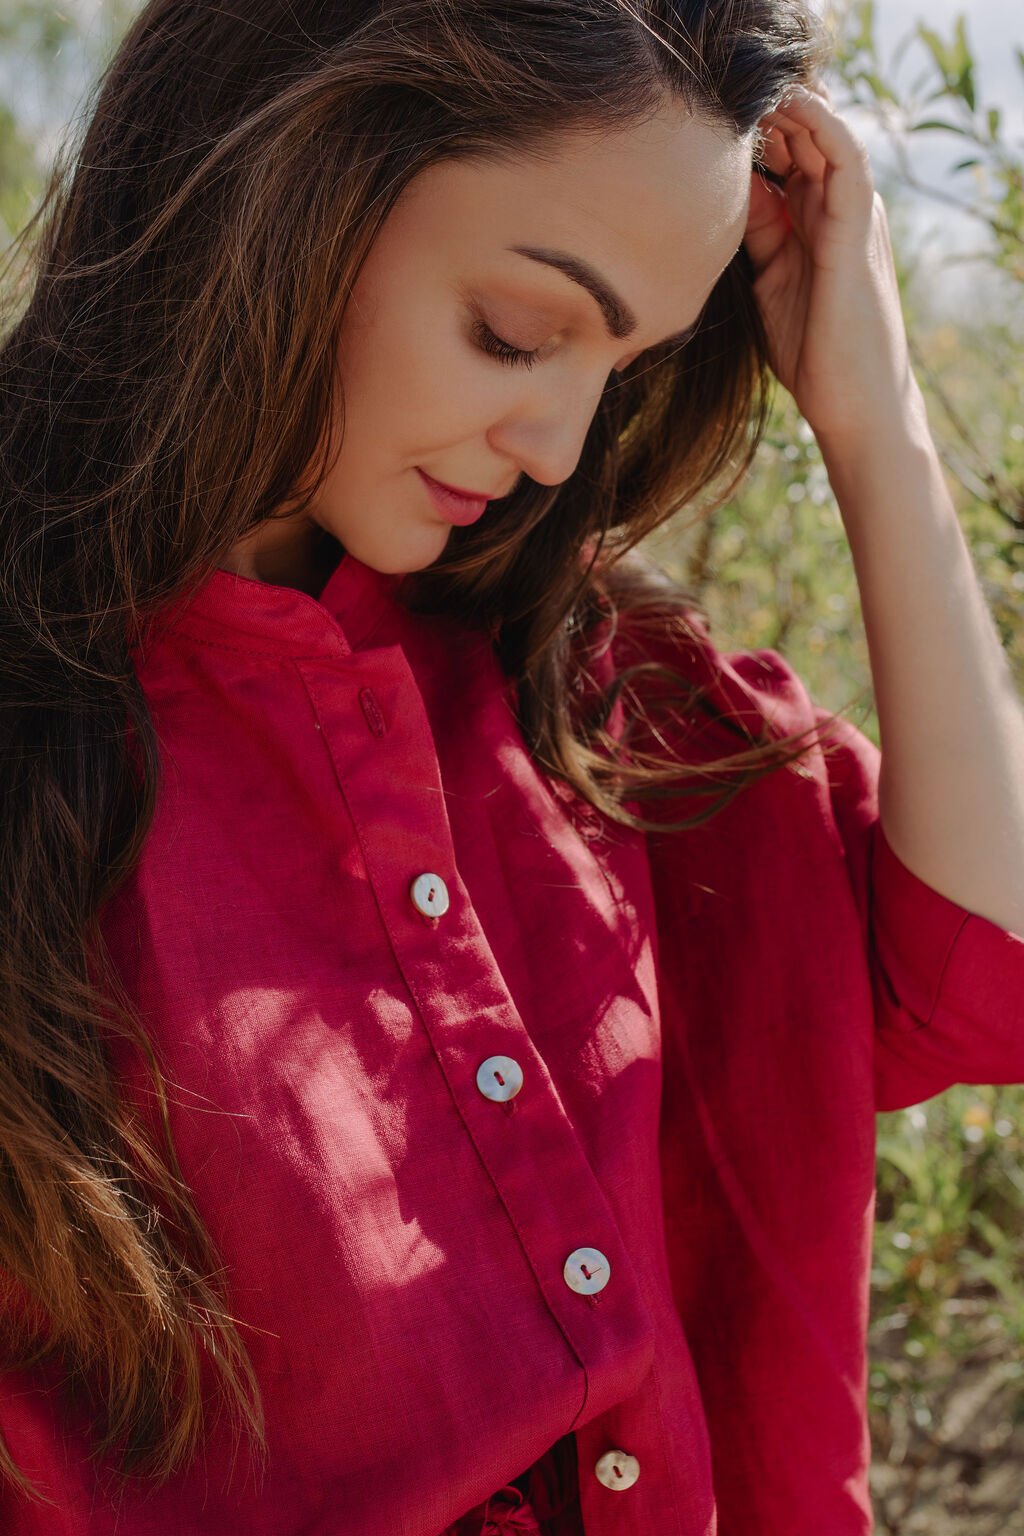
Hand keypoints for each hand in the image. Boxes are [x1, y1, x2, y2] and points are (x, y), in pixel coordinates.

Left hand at [742, 84, 916, 449]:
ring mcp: (850, 218)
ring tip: (754, 92)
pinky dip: (823, 127)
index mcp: (814, 223)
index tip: (706, 127)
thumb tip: (724, 197)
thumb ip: (757, 237)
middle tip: (723, 101)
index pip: (784, 158)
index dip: (749, 136)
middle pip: (803, 139)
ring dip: (792, 108)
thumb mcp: (769, 283)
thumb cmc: (812, 355)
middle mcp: (836, 212)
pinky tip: (790, 110)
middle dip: (766, 115)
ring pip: (826, 137)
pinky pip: (848, 161)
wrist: (854, 406)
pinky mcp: (858, 233)